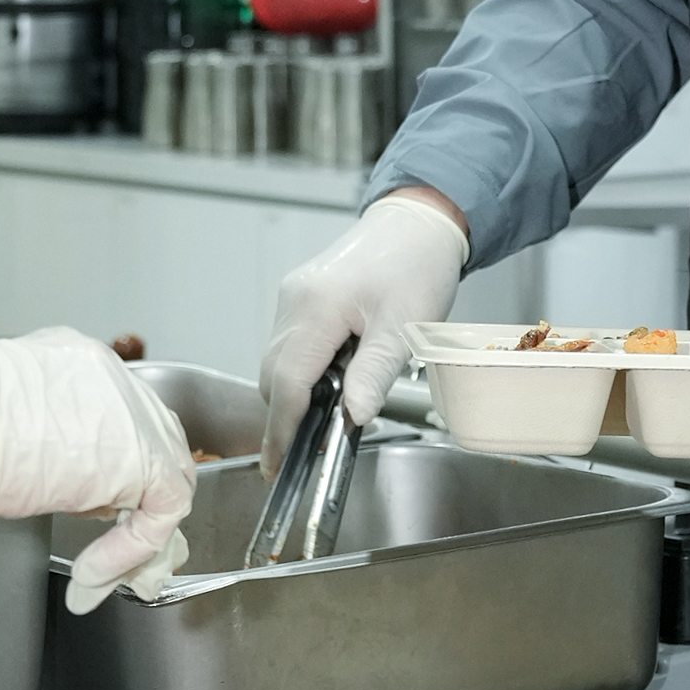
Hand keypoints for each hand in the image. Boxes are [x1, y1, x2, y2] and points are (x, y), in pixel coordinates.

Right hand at [0, 327, 194, 613]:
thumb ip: (35, 442)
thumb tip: (36, 478)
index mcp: (78, 362)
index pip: (116, 415)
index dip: (107, 465)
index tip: (88, 505)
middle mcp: (114, 380)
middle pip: (152, 439)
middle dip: (134, 495)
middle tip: (108, 539)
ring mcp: (135, 415)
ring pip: (166, 475)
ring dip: (134, 529)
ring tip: (100, 567)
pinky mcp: (144, 459)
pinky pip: (163, 511)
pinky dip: (131, 549)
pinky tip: (92, 572)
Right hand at [259, 189, 468, 471]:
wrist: (416, 224)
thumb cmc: (416, 267)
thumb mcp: (403, 327)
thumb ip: (373, 374)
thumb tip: (351, 418)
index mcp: (317, 307)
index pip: (287, 382)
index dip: (282, 430)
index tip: (278, 465)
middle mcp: (294, 302)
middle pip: (273, 376)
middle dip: (286, 416)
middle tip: (311, 449)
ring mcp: (292, 298)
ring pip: (277, 363)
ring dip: (296, 394)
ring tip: (334, 410)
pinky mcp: (299, 299)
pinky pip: (288, 346)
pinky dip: (302, 371)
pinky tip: (334, 378)